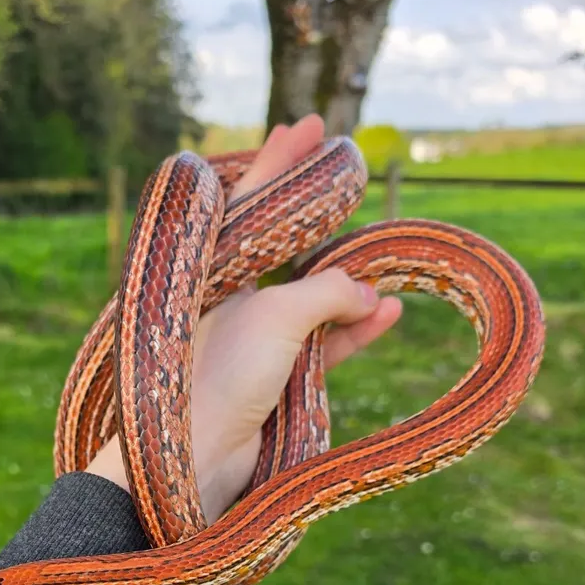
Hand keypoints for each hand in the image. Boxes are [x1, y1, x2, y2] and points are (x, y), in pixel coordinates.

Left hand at [85, 114, 402, 522]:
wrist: (195, 458)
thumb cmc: (221, 374)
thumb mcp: (277, 314)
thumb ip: (328, 291)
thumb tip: (370, 294)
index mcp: (212, 272)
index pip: (250, 200)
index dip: (281, 162)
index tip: (308, 127)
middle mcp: (229, 299)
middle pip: (281, 242)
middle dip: (317, 209)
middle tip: (345, 161)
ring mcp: (252, 338)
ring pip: (310, 297)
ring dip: (348, 281)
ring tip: (386, 255)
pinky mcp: (274, 380)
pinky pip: (323, 344)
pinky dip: (354, 331)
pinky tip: (388, 311)